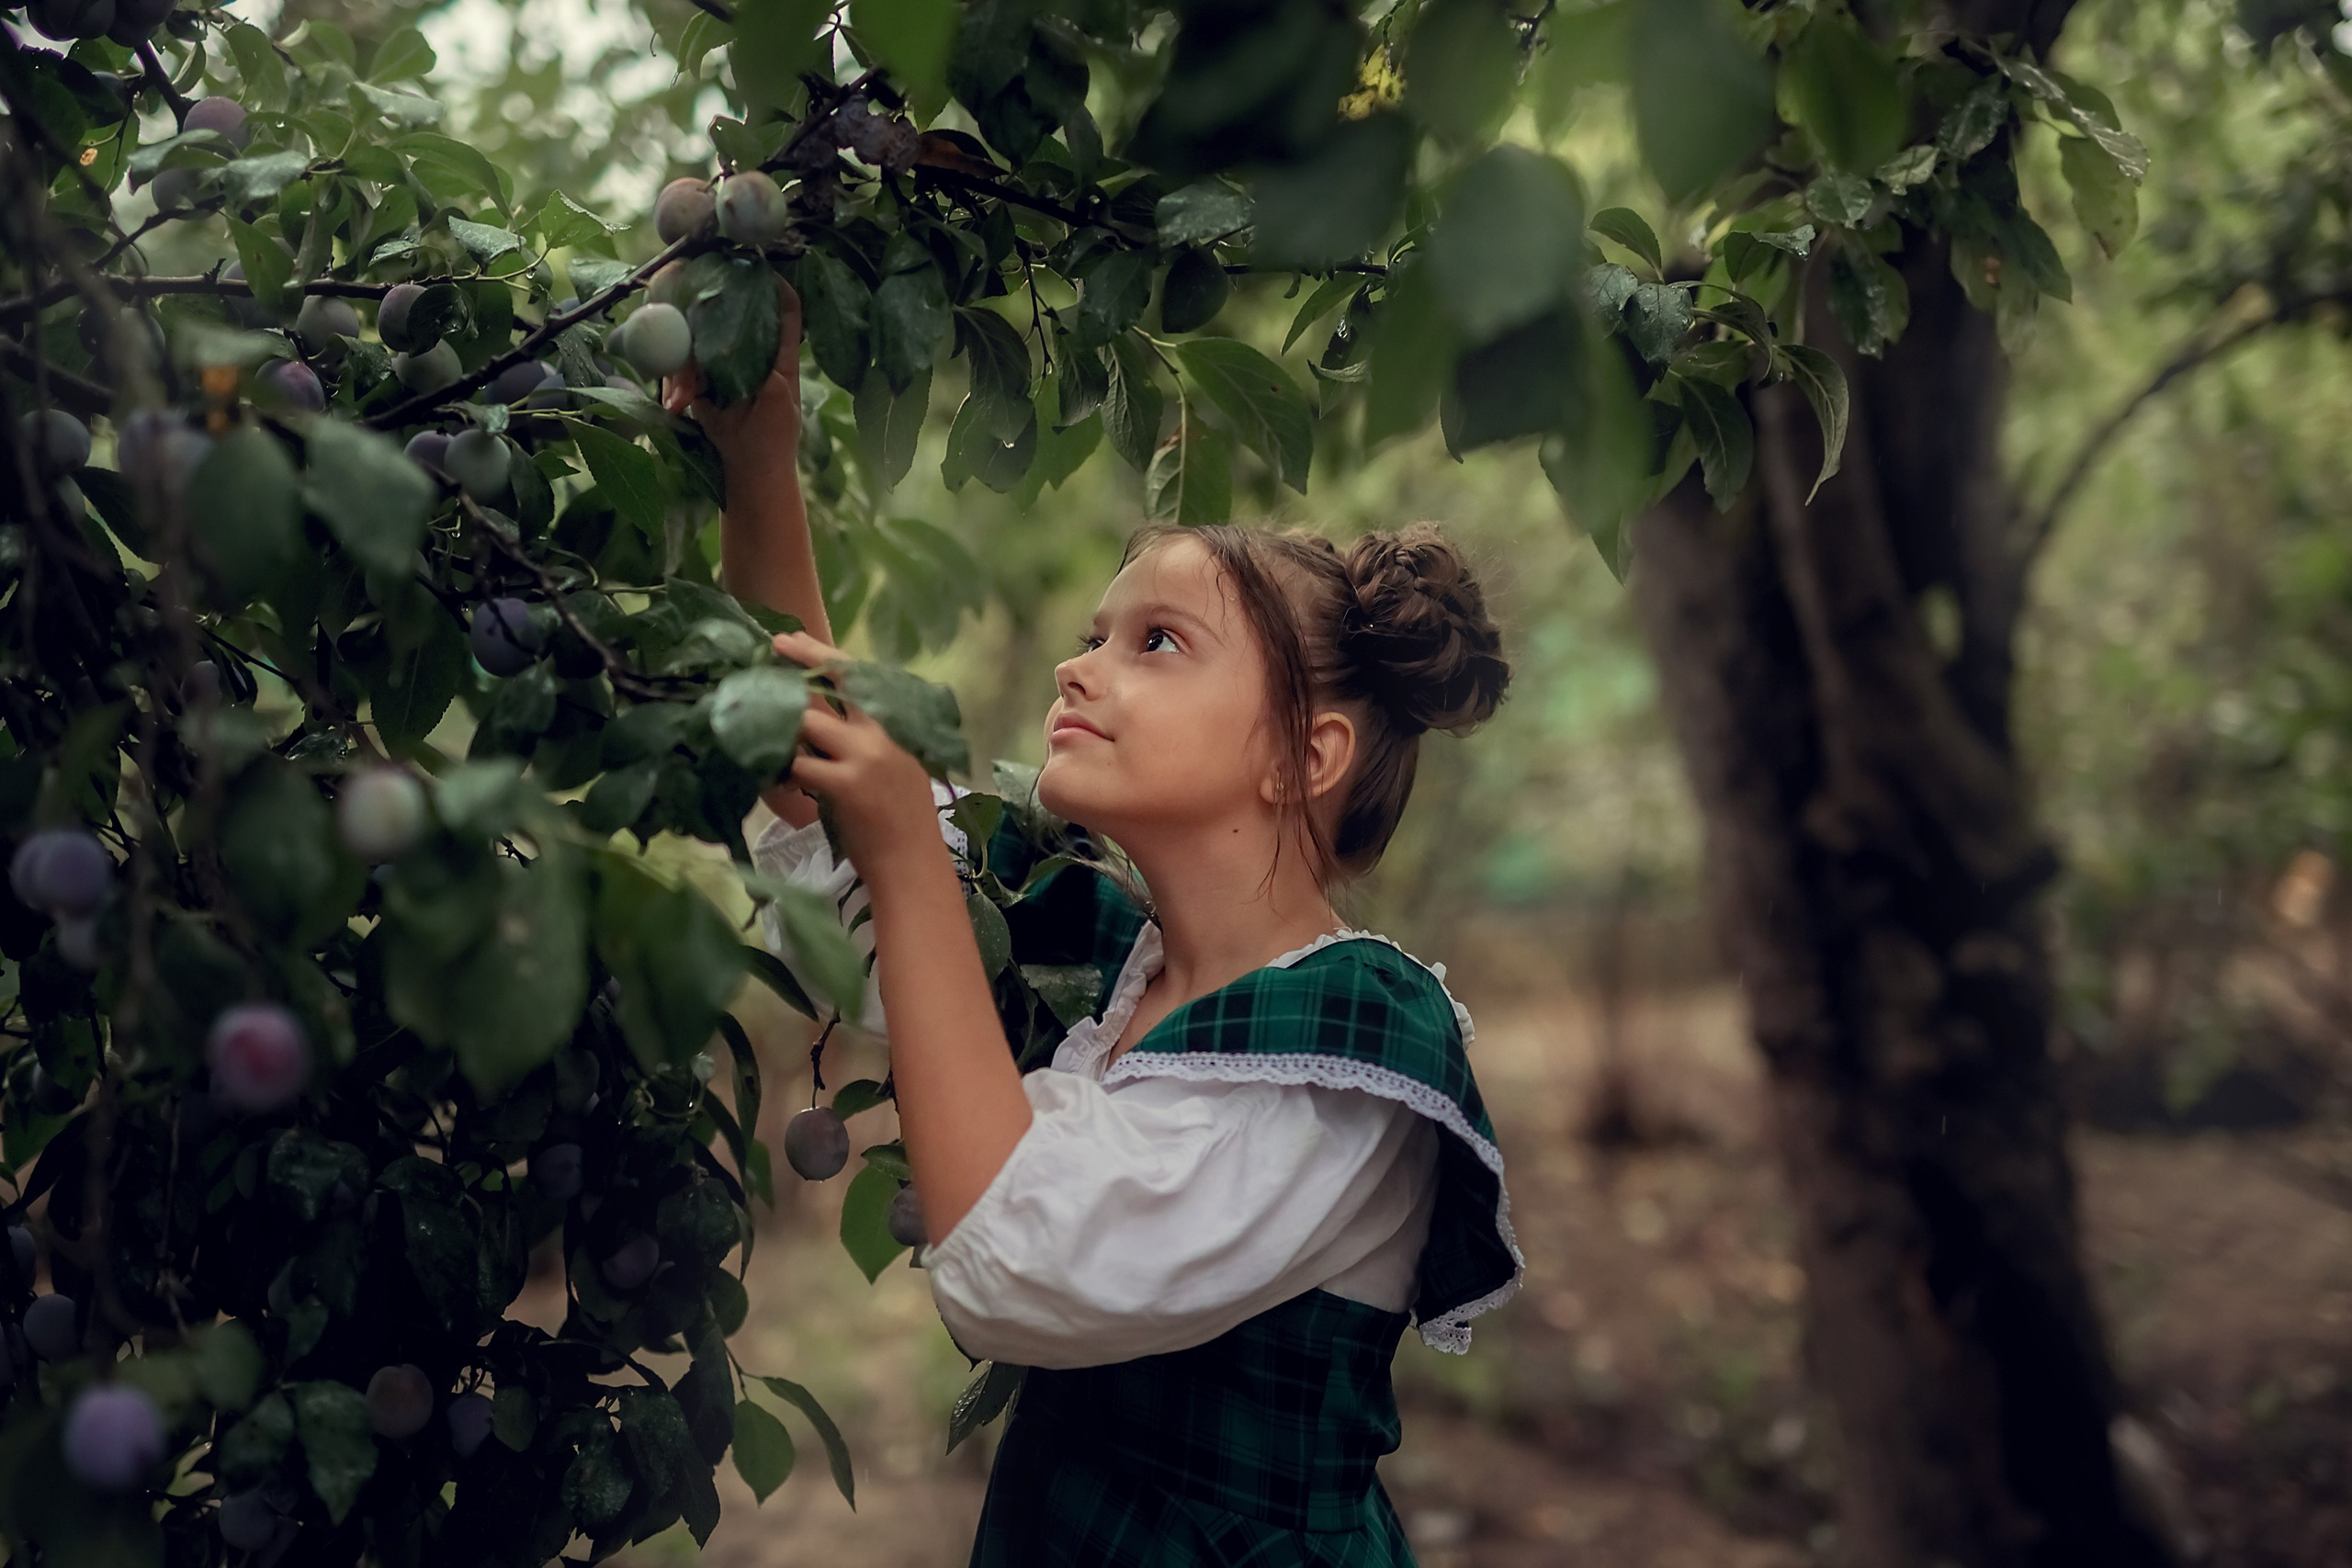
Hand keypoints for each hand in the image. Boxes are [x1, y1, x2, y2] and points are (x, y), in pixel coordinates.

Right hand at [662, 276, 803, 465]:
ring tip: (685, 396)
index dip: (778, 287)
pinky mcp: (702, 381)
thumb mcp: (780, 402)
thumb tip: (744, 344)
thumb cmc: (774, 436)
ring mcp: (724, 365)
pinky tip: (677, 403)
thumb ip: (772, 373)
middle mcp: (750, 352)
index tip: (761, 267)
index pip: (786, 311)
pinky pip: (682, 370)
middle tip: (691, 328)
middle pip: (730, 317)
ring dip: (687, 369)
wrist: (750, 469)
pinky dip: (677, 386)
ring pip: (698, 344)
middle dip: (706, 321)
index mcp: (780, 356)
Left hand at [774, 631, 944, 884]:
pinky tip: (767, 772)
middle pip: (833, 684)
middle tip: (761, 658)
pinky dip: (778, 766)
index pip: (859, 675)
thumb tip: (817, 719)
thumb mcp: (897, 766)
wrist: (913, 865)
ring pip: (807, 722)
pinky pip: (797, 763)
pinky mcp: (845, 785)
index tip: (791, 639)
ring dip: (778, 721)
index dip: (821, 654)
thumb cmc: (903, 821)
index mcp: (897, 725)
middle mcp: (883, 733)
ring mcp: (864, 757)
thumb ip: (867, 739)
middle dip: (792, 668)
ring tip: (753, 722)